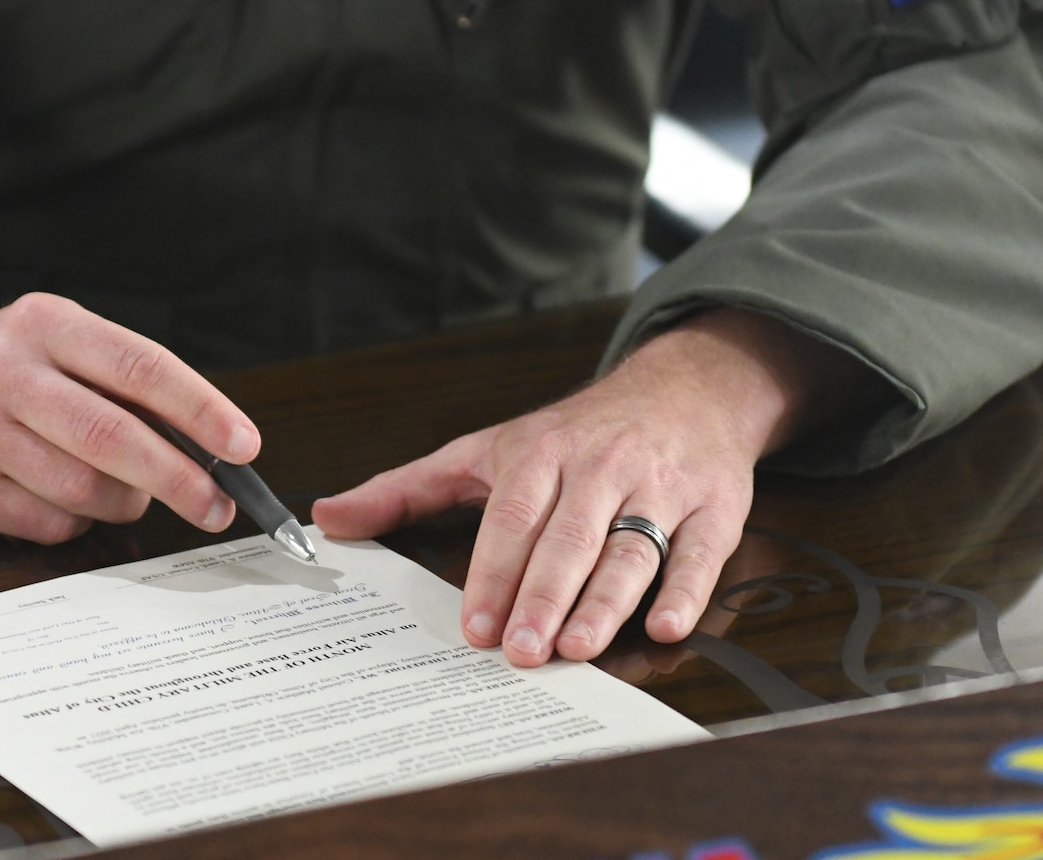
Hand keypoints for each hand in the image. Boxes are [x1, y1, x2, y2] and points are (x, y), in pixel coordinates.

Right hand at [0, 293, 257, 543]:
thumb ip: (125, 381)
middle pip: (110, 438)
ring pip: (81, 489)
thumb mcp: (61, 339)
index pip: (138, 367)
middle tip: (217, 506)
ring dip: (124, 502)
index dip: (199, 409)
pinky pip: (45, 522)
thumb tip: (210, 442)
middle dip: (178, 479)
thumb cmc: (8, 363)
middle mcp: (5, 372)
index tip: (243, 445)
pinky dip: (75, 520)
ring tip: (131, 494)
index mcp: (46, 324)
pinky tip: (67, 498)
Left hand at [312, 309, 877, 665]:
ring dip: (606, 601)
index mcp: (540, 453)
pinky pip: (701, 552)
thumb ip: (407, 489)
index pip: (512, 517)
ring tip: (578, 647)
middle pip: (570, 537)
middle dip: (544, 595)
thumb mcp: (483, 450)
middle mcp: (600, 467)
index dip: (494, 572)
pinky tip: (664, 625)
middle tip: (522, 651)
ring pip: (632, 548)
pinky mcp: (715, 507)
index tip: (475, 624)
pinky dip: (685, 590)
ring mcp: (661, 487)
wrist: (682, 390)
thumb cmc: (571, 433)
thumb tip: (328, 517)